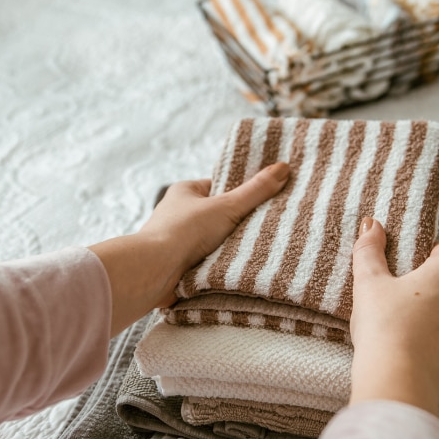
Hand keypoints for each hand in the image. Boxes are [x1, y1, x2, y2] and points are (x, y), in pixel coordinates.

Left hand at [89, 162, 288, 334]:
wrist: (154, 271)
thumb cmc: (184, 231)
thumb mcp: (227, 206)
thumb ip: (256, 191)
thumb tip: (284, 167)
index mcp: (185, 192)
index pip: (219, 188)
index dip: (241, 194)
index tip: (264, 201)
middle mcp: (178, 214)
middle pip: (217, 217)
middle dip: (237, 225)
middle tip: (266, 228)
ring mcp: (177, 241)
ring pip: (212, 242)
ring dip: (229, 248)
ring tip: (256, 250)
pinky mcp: (178, 265)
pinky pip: (206, 262)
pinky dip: (219, 266)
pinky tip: (237, 268)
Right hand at [348, 218, 438, 414]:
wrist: (398, 382)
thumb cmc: (386, 326)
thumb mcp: (369, 283)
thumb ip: (369, 251)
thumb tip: (371, 225)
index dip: (418, 257)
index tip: (398, 270)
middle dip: (428, 285)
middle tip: (396, 297)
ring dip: (434, 312)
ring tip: (402, 324)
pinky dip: (437, 338)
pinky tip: (412, 347)